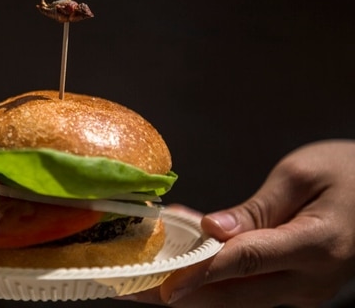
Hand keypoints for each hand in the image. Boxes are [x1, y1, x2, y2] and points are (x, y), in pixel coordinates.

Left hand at [123, 139, 354, 306]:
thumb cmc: (347, 172)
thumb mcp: (301, 175)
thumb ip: (256, 209)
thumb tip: (212, 231)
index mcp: (316, 245)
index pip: (246, 263)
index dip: (200, 274)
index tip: (163, 285)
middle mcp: (309, 280)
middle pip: (234, 294)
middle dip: (180, 292)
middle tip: (133, 288)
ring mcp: (302, 290)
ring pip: (237, 297)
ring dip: (191, 288)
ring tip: (144, 278)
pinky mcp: (294, 288)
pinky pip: (247, 288)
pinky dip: (212, 279)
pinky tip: (181, 262)